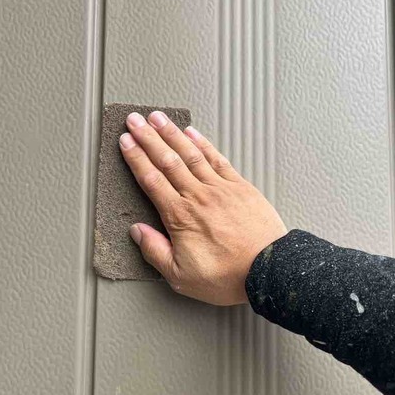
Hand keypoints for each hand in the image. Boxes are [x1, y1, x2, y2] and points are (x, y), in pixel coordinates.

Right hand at [119, 111, 286, 305]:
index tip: (125, 142)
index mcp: (180, 217)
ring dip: (172, 133)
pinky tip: (193, 133)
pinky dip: (203, 144)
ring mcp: (220, 188)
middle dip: (148, 137)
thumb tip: (137, 232)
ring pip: (190, 154)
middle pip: (167, 160)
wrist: (269, 270)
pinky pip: (218, 159)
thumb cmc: (228, 276)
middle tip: (134, 120)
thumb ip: (155, 251)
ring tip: (158, 117)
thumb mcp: (181, 276)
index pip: (151, 179)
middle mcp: (198, 196)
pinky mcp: (240, 187)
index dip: (136, 158)